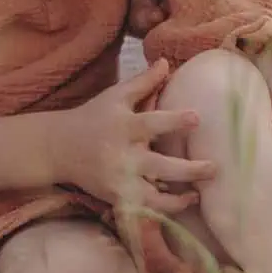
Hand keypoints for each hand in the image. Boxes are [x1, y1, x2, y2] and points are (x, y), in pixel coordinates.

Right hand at [55, 58, 215, 219]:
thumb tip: (166, 61)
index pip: (152, 123)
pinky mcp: (116, 197)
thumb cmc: (93, 117)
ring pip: (152, 197)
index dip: (175, 122)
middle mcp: (123, 155)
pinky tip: (183, 203)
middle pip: (158, 166)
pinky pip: (143, 209)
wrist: (58, 148)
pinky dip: (163, 210)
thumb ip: (143, 82)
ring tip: (198, 195)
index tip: (197, 118)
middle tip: (213, 168)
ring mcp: (119, 180)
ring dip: (178, 199)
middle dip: (187, 170)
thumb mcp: (115, 96)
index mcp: (124, 126)